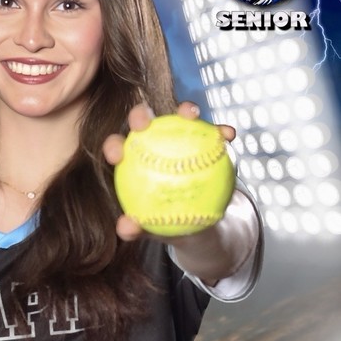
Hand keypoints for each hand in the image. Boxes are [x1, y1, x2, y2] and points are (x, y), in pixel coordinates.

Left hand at [103, 102, 235, 240]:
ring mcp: (182, 137)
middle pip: (142, 122)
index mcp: (134, 162)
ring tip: (192, 115)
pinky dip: (221, 132)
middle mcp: (154, 142)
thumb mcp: (154, 230)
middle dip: (139, 115)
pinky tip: (228, 135)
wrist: (201, 224)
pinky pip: (215, 133)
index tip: (116, 155)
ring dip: (185, 110)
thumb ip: (138, 229)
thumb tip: (126, 227)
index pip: (118, 150)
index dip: (113, 146)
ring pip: (179, 118)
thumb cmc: (168, 224)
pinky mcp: (207, 139)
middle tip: (144, 124)